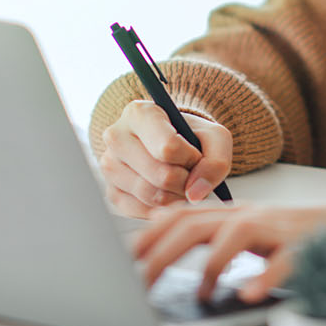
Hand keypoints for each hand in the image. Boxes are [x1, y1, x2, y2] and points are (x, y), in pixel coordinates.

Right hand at [99, 99, 231, 217]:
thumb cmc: (189, 136)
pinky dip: (163, 209)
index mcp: (139, 113)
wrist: (170, 143)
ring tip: (182, 183)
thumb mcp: (214, 137)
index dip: (191, 158)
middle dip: (187, 182)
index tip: (195, 154)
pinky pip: (142, 211)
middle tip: (192, 175)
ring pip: (152, 196)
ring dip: (177, 197)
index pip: (168, 148)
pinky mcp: (111, 192)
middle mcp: (116, 137)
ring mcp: (109, 166)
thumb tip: (196, 193)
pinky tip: (169, 195)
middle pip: (162, 176)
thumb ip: (215, 162)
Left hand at [135, 197, 325, 302]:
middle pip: (197, 224)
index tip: (124, 257)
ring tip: (200, 292)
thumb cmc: (303, 239)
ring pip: (235, 235)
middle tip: (139, 279)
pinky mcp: (308, 247)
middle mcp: (252, 216)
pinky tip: (249, 294)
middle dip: (163, 250)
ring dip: (212, 264)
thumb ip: (215, 239)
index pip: (181, 215)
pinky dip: (266, 277)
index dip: (149, 233)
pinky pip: (284, 261)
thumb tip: (163, 240)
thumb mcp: (253, 237)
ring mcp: (279, 229)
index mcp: (234, 216)